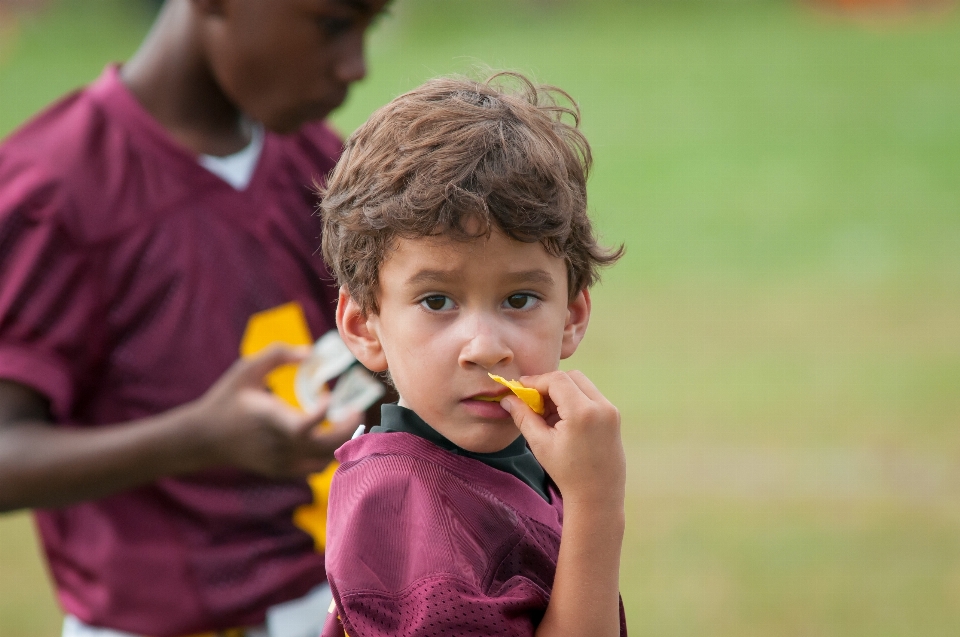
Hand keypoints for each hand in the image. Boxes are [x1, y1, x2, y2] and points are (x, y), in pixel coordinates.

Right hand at [187, 345, 360, 477]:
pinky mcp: (283, 471)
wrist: (204, 439)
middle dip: (349, 428)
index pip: (302, 427)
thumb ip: (279, 355)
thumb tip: (313, 353)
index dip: (323, 414)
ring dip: (342, 441)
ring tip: (345, 420)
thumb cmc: (227, 399)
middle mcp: (278, 445)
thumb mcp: (246, 369)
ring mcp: (282, 462)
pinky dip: (330, 453)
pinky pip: (317, 467)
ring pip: (327, 460)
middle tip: (355, 409)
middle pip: (326, 447)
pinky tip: (329, 434)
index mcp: (269, 419)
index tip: (328, 396)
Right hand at [501, 370, 624, 507]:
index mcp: (582, 412)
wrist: (598, 496)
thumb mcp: (540, 443)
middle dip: (550, 384)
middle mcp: (601, 406)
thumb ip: (523, 416)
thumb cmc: (566, 473)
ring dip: (563, 391)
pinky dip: (575, 399)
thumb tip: (507, 398)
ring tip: (548, 414)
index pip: (557, 380)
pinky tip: (563, 420)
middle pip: (571, 377)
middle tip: (533, 400)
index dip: (535, 381)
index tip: (520, 388)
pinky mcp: (614, 416)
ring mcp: (611, 410)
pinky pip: (591, 396)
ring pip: (582, 384)